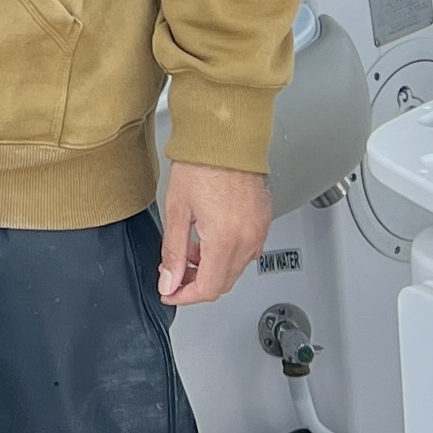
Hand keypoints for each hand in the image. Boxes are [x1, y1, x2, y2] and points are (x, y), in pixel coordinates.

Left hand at [156, 163, 272, 310]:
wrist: (226, 136)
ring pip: (236, 268)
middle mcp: (247, 239)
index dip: (185, 296)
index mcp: (225, 240)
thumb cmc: (202, 162)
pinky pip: (247, 251)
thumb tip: (169, 281)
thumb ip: (173, 252)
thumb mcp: (177, 210)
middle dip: (196, 283)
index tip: (170, 292)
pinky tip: (209, 237)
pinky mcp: (263, 221)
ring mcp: (259, 230)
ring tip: (189, 248)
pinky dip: (226, 253)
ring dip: (211, 267)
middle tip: (174, 273)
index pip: (208, 288)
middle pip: (223, 282)